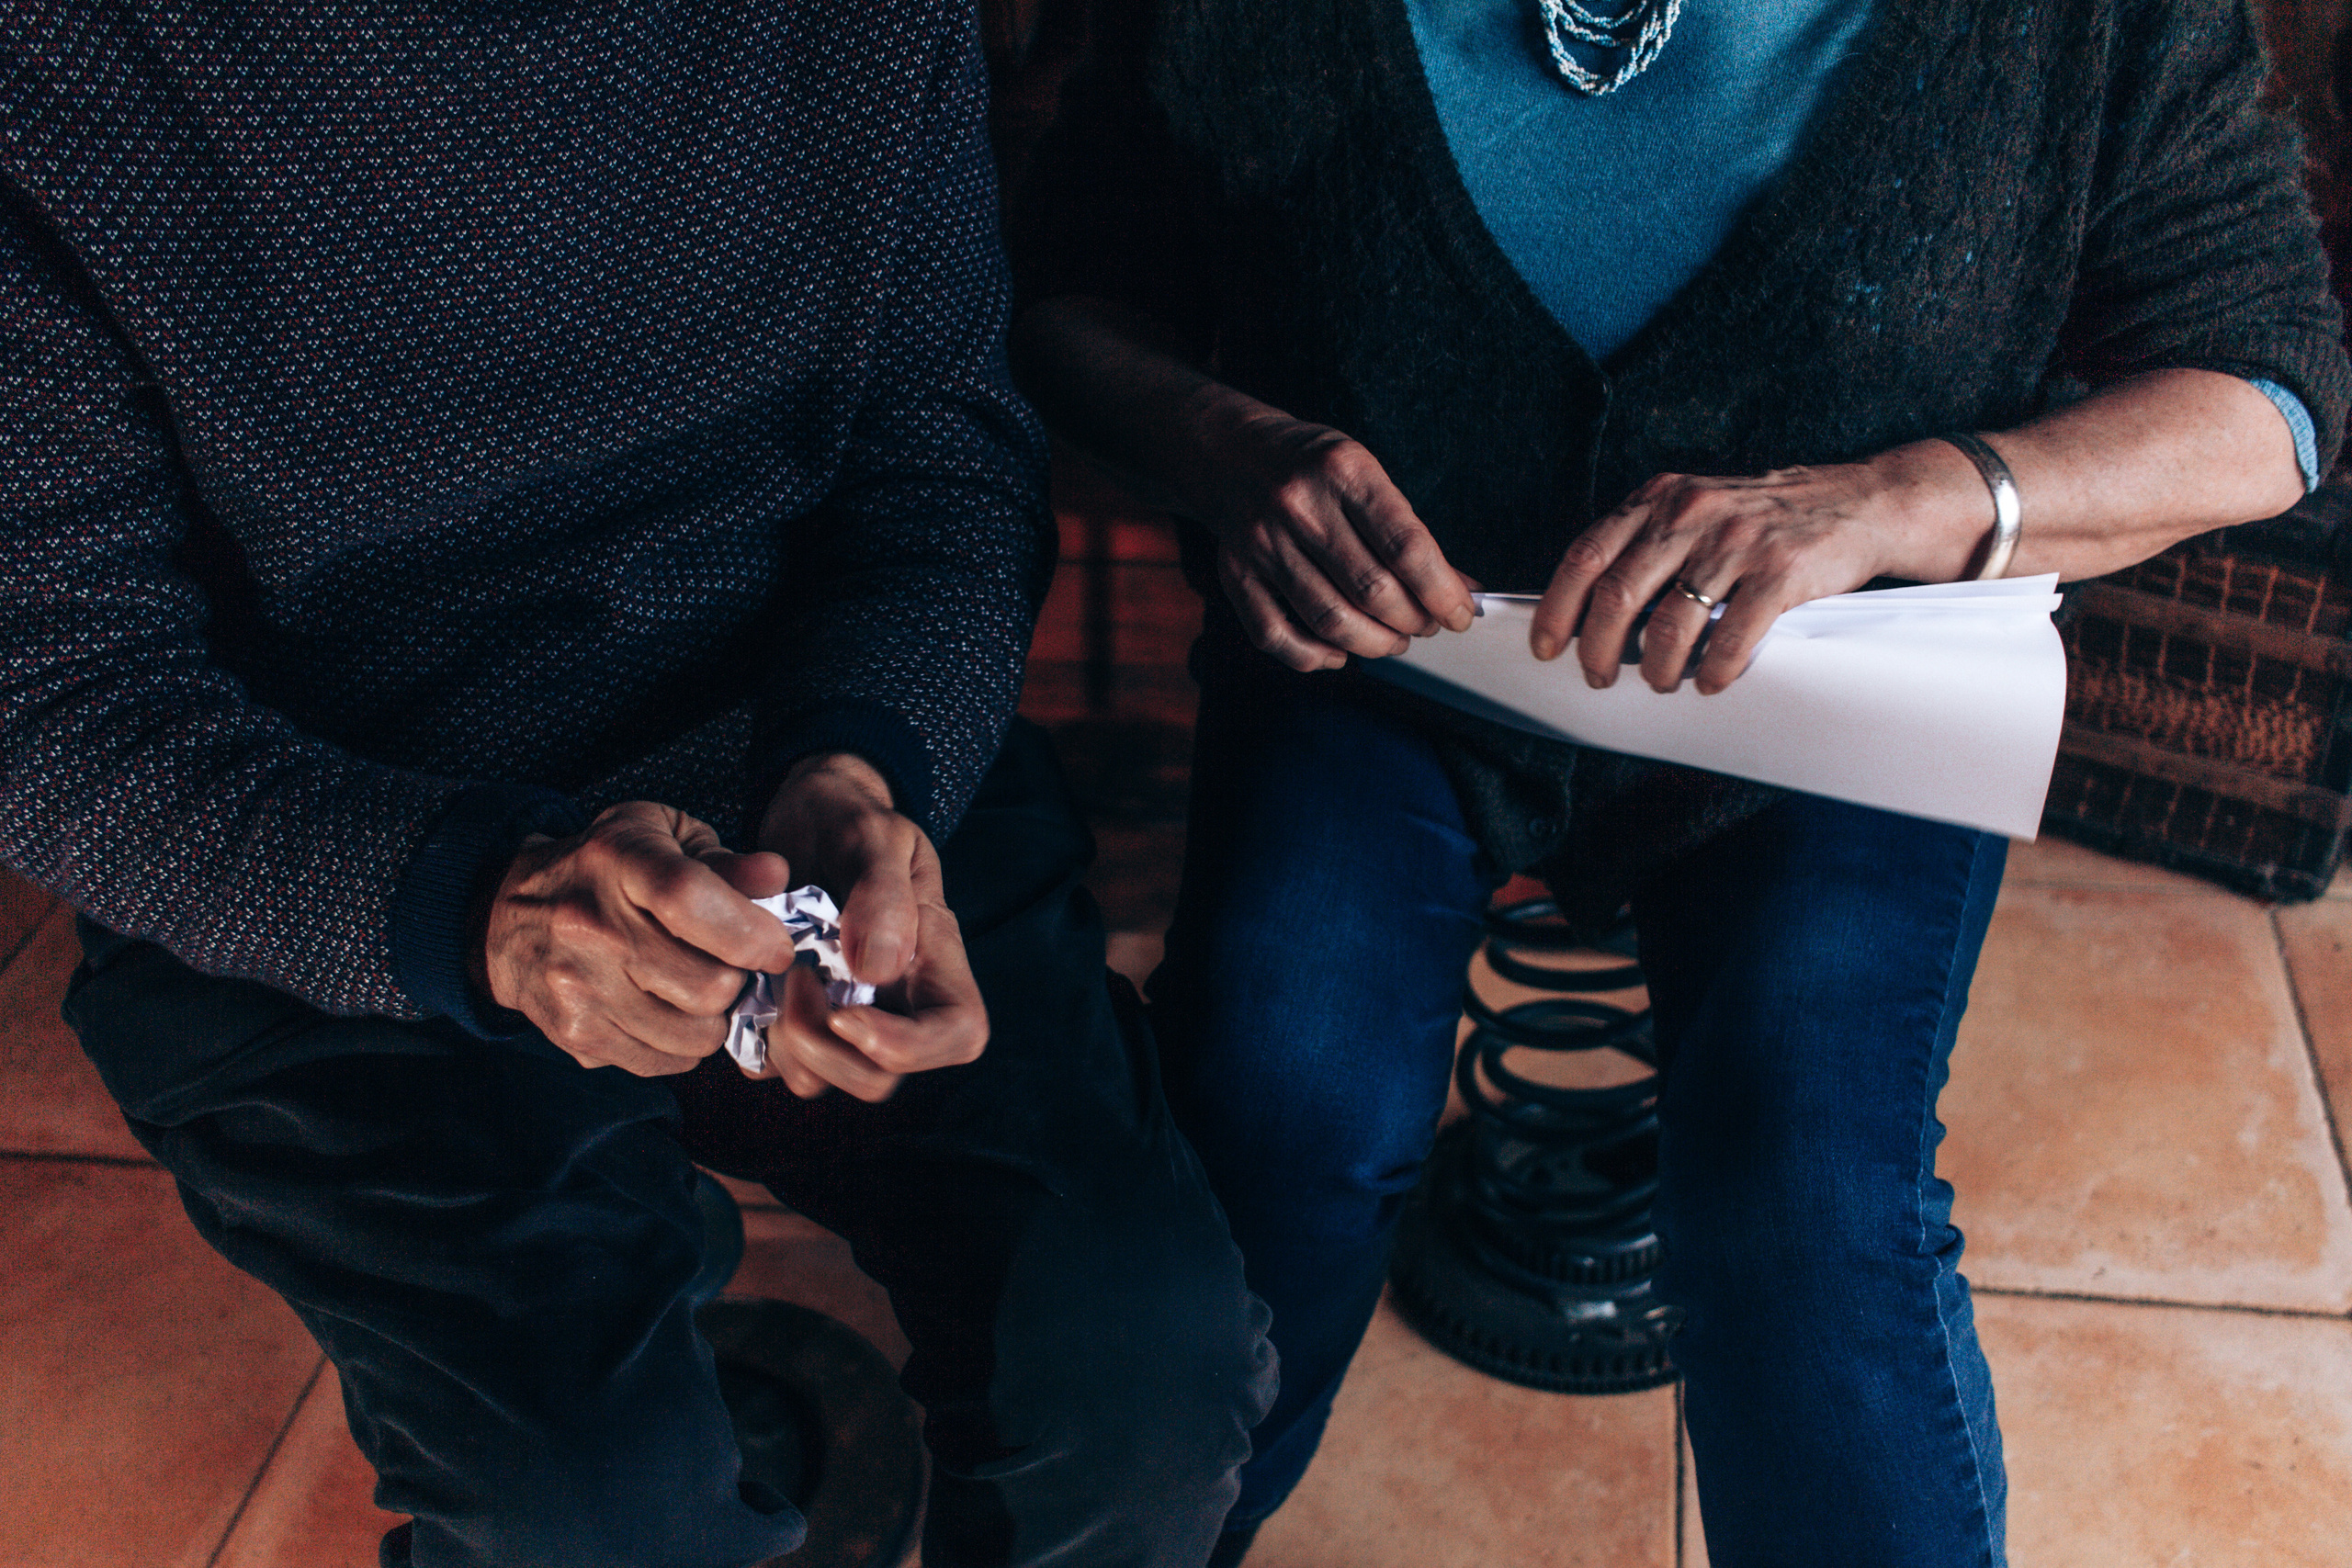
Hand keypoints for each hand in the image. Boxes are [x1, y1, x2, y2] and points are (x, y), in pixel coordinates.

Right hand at [480, 802, 795, 1075]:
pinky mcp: (575, 1035)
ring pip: (696, 1035)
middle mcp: (591, 927)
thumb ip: (725, 859)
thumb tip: (776, 877)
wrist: (507, 918)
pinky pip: (666, 1062)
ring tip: (698, 986)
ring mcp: (579, 988)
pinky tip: (666, 1009)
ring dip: (715, 1017)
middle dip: (740, 980)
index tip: (776, 946)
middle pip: (709, 985)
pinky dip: (683, 1043)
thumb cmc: (606, 871)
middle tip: (732, 965)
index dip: (751, 931)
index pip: (692, 900)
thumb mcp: (662, 838)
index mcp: (619, 862)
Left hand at [750, 752, 986, 1100]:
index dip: (906, 1048)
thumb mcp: (874, 837)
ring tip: (771, 975)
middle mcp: (895, 1002)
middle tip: (793, 979)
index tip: (846, 1013)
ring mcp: (843, 1015)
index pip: (958, 1035)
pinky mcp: (791, 1018)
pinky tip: (749, 984)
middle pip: (879, 1078)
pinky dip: (751, 1036)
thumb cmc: (853, 818)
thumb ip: (882, 896)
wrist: (805, 814)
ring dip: (783, 1043)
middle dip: (825, 1048)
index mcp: (935, 962)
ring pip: (821, 1080)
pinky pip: (770, 1063)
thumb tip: (879, 969)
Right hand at [1179, 393, 1476, 671]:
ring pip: (1331, 620)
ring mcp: (1262, 543)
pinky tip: (1340, 653)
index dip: (1442, 591)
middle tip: (1428, 624)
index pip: (1406, 546)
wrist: (1229, 451)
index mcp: (1343, 470)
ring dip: (1376, 643)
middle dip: (1415, 620)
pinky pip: (1276, 636)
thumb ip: (1405, 528)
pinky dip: (1315, 656)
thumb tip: (1457, 588)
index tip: (1461, 612)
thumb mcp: (1364, 472)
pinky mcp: (1235, 574)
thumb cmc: (1311, 465)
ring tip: (1395, 640)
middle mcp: (1299, 506)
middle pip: (1372, 590)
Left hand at [1528, 442, 1987, 694]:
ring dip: (1655, 668)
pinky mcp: (1782, 572)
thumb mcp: (1695, 506)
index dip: (1557, 607)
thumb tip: (1586, 603)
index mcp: (1660, 497)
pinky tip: (1710, 683)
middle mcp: (1692, 513)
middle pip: (1617, 594)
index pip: (1587, 554)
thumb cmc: (1762, 517)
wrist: (1856, 502)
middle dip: (1597, 648)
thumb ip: (1645, 538)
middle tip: (1598, 677)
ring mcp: (1737, 542)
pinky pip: (1732, 637)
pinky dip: (1714, 671)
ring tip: (1658, 682)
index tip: (1544, 647)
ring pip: (1670, 623)